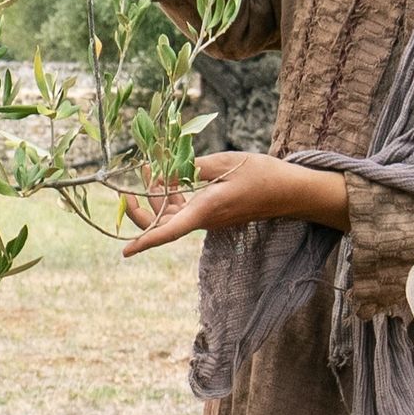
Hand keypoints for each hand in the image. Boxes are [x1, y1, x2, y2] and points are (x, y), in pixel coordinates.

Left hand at [118, 152, 346, 256]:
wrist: (288, 190)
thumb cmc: (262, 175)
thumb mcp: (226, 162)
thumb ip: (193, 165)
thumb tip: (168, 170)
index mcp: (205, 210)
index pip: (169, 231)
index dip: (145, 241)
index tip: (125, 251)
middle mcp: (203, 219)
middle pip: (163, 224)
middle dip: (142, 209)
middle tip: (128, 186)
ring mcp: (208, 217)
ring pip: (172, 215)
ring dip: (156, 197)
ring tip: (149, 169)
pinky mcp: (212, 212)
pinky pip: (184, 209)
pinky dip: (173, 195)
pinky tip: (171, 175)